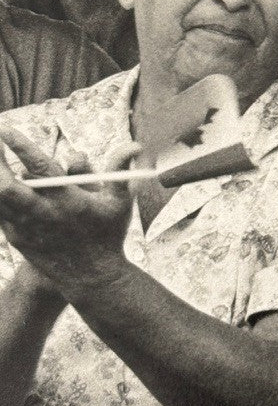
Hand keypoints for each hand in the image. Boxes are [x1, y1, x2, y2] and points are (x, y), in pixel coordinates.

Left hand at [0, 128, 139, 300]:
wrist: (91, 276)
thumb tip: (135, 144)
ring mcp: (25, 228)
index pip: (40, 169)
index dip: (20, 147)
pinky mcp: (16, 237)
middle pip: (6, 186)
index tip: (5, 129)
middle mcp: (43, 214)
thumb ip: (119, 169)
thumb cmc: (108, 234)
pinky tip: (0, 182)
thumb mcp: (119, 201)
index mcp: (68, 201)